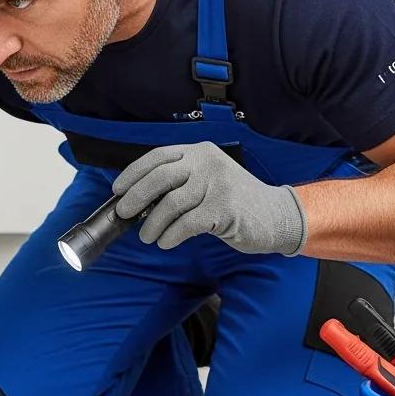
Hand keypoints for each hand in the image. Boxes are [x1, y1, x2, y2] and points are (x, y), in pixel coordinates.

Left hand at [112, 141, 306, 255]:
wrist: (276, 216)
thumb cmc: (234, 203)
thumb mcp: (206, 183)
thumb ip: (179, 185)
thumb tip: (138, 201)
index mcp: (199, 153)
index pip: (159, 157)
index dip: (134, 173)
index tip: (118, 189)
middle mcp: (207, 163)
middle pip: (160, 177)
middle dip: (136, 197)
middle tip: (125, 214)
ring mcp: (217, 184)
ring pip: (171, 203)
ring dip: (153, 224)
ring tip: (148, 236)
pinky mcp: (225, 208)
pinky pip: (187, 223)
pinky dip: (171, 235)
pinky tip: (167, 242)